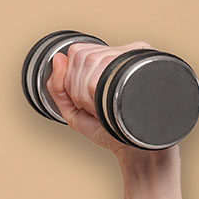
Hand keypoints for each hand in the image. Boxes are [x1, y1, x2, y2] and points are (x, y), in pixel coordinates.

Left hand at [46, 40, 151, 156]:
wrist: (138, 148)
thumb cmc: (109, 128)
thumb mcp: (74, 108)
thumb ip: (58, 86)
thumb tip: (57, 58)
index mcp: (111, 60)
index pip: (78, 51)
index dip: (72, 78)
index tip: (85, 100)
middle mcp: (125, 55)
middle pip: (81, 55)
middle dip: (76, 87)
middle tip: (94, 107)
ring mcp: (134, 59)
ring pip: (89, 60)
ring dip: (84, 93)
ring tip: (102, 107)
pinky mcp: (140, 67)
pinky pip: (98, 73)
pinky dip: (90, 96)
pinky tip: (103, 106)